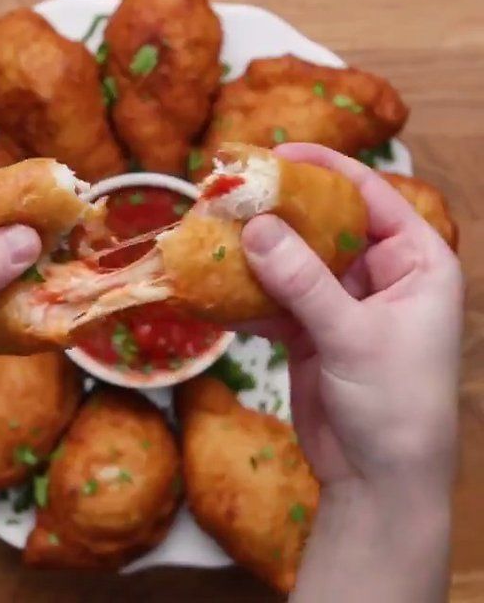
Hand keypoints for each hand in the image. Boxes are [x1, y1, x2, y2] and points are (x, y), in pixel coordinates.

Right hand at [240, 143, 462, 601]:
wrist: (376, 479)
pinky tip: (217, 291)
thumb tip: (256, 228)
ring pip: (295, 263)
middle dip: (282, 212)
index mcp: (417, 262)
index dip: (327, 170)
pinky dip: (249, 297)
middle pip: (326, 226)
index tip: (279, 154)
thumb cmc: (395, 404)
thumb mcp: (353, 335)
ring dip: (258, 254)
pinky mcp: (311, 330)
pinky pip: (276, 300)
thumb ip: (304, 282)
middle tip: (235, 194)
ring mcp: (342, 303)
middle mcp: (381, 275)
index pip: (372, 197)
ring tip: (216, 235)